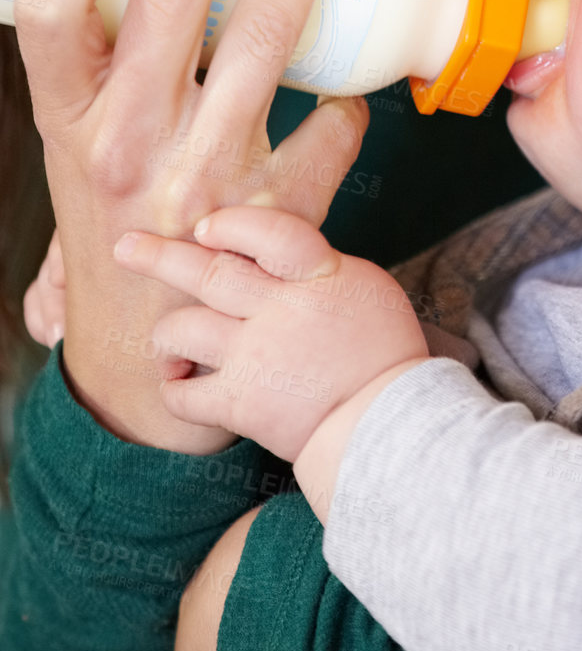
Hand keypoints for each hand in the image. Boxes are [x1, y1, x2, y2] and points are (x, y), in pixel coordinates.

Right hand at [14, 0, 367, 450]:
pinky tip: (363, 76)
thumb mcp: (89, 150)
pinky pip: (327, 128)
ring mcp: (199, 178)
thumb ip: (120, 73)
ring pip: (260, 35)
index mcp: (66, 119)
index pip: (55, 8)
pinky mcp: (267, 212)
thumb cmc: (120, 233)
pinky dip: (350, 94)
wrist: (151, 363)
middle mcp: (123, 144)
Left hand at [113, 205, 429, 461]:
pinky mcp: (239, 403)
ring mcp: (256, 356)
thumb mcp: (366, 287)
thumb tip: (273, 254)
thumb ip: (316, 267)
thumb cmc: (385, 354)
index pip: (267, 231)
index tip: (206, 227)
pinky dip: (174, 390)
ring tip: (165, 341)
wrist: (388, 426)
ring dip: (165, 335)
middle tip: (125, 246)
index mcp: (320, 274)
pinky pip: (182, 394)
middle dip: (158, 256)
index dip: (230, 224)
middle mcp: (281, 309)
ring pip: (182, 329)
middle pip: (208, 271)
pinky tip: (181, 385)